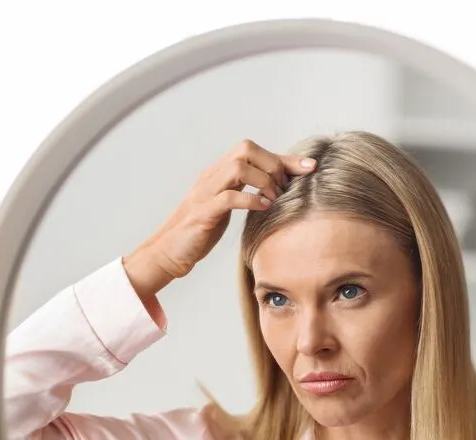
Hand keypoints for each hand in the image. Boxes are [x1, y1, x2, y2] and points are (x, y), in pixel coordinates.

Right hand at [122, 140, 316, 303]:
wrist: (166, 254)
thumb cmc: (197, 233)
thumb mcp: (224, 208)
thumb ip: (243, 193)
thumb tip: (275, 191)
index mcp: (217, 174)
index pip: (253, 151)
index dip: (283, 157)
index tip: (310, 167)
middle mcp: (210, 177)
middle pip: (246, 149)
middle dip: (273, 165)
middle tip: (285, 190)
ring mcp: (204, 193)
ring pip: (238, 167)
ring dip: (264, 181)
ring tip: (274, 200)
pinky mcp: (201, 213)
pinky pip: (228, 197)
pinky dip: (250, 200)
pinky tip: (263, 209)